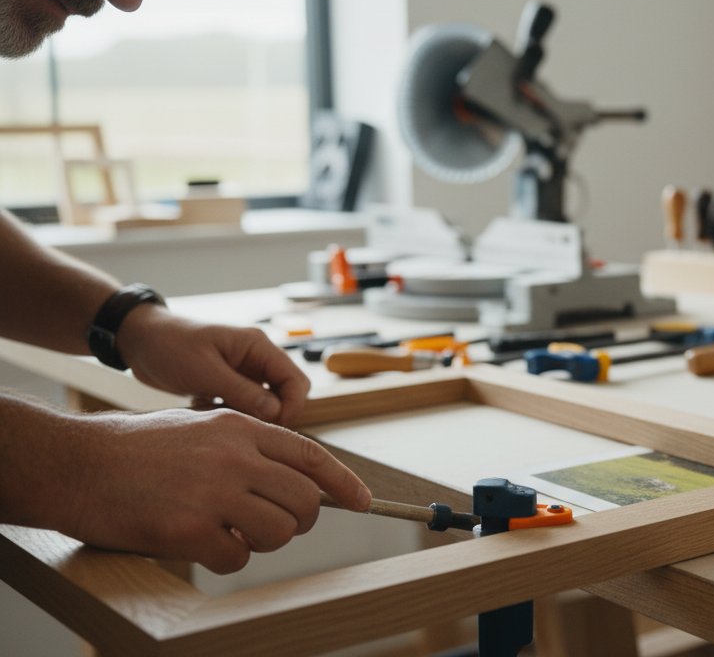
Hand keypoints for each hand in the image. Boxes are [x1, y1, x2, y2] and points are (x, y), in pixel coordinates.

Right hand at [55, 407, 369, 573]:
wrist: (78, 465)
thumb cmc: (138, 450)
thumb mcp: (203, 430)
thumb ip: (250, 449)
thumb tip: (297, 481)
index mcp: (241, 428)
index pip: (312, 456)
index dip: (343, 483)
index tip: (363, 501)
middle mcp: (235, 457)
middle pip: (305, 500)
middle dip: (298, 520)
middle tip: (270, 524)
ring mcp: (215, 493)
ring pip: (281, 532)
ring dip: (263, 542)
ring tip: (231, 531)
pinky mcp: (191, 530)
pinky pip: (238, 558)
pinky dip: (226, 558)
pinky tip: (200, 543)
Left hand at [116, 306, 309, 427]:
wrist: (138, 340)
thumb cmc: (169, 346)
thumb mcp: (204, 371)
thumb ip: (242, 391)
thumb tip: (276, 412)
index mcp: (258, 346)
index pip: (296, 380)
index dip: (291, 406)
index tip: (270, 426)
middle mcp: (256, 358)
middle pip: (286, 393)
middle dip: (273, 415)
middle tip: (247, 429)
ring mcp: (244, 371)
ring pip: (266, 402)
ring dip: (250, 416)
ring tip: (222, 418)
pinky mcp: (229, 383)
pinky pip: (245, 405)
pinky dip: (233, 414)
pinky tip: (208, 411)